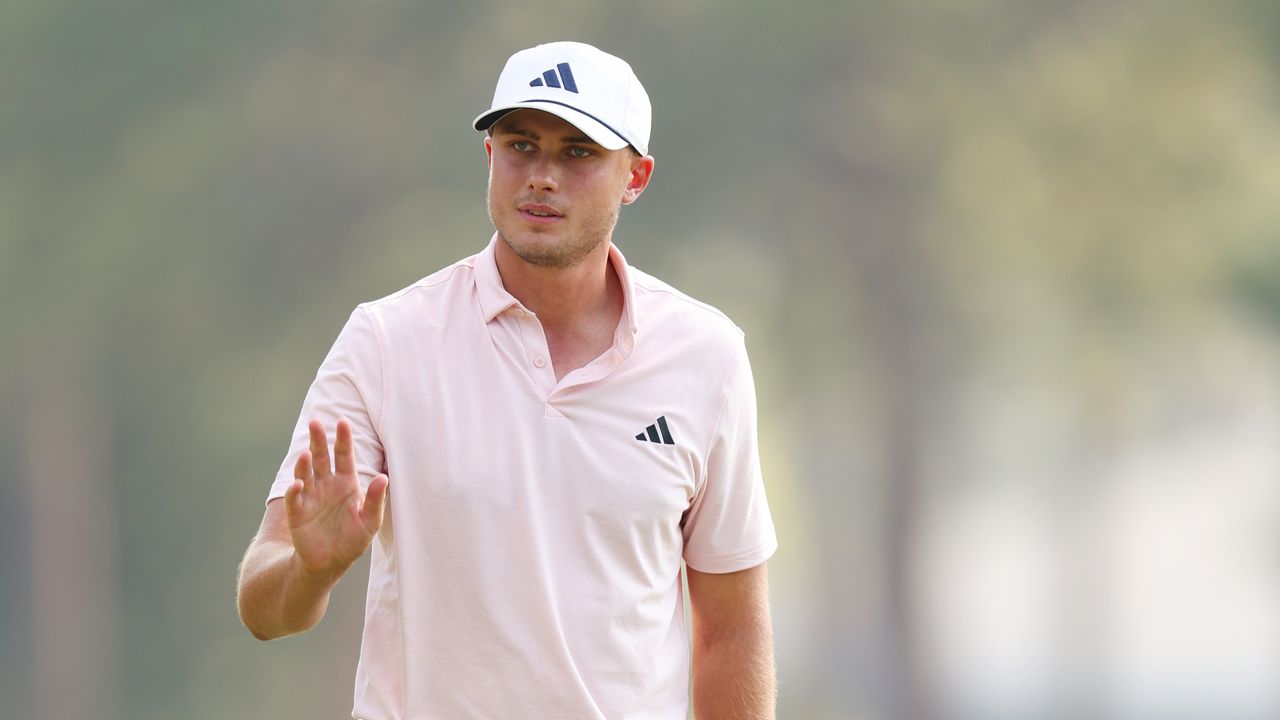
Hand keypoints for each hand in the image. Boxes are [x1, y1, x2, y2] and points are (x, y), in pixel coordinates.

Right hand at [284, 417, 387, 580]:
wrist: (330, 563)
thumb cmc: (353, 539)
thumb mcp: (370, 522)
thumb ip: (375, 500)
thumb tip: (383, 478)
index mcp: (346, 482)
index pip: (344, 455)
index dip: (343, 439)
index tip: (343, 421)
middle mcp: (326, 485)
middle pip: (321, 457)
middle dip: (318, 440)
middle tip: (315, 422)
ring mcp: (310, 497)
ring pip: (306, 474)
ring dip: (305, 463)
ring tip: (307, 453)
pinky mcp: (298, 514)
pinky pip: (296, 499)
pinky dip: (295, 491)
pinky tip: (298, 484)